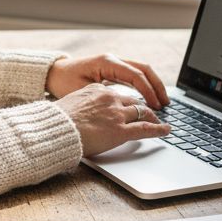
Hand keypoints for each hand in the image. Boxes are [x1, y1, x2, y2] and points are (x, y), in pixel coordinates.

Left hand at [46, 54, 169, 108]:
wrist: (53, 73)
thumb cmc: (64, 82)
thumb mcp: (82, 91)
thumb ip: (103, 97)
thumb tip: (123, 108)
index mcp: (107, 62)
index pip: (136, 75)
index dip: (148, 91)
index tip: (156, 105)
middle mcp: (113, 59)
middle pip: (144, 69)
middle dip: (157, 86)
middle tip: (165, 104)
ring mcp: (114, 62)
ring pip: (141, 70)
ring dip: (153, 85)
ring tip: (161, 102)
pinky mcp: (113, 69)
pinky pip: (134, 74)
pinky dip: (144, 85)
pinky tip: (149, 98)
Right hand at [52, 83, 171, 156]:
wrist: (55, 130)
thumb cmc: (57, 121)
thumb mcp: (70, 103)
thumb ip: (83, 104)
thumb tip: (85, 112)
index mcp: (96, 90)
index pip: (117, 94)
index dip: (125, 102)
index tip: (129, 105)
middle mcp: (109, 98)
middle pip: (133, 101)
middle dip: (143, 106)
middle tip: (151, 112)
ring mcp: (116, 114)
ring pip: (142, 112)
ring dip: (153, 117)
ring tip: (160, 121)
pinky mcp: (121, 130)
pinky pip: (145, 128)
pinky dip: (159, 129)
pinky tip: (166, 130)